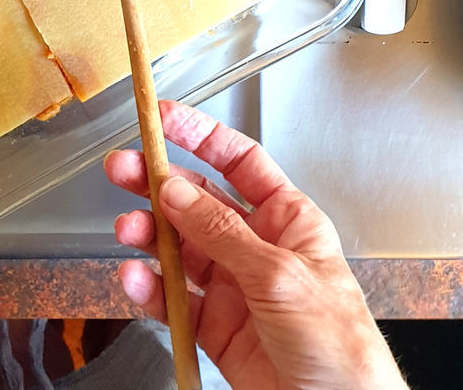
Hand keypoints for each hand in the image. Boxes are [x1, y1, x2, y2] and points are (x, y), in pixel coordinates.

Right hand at [105, 100, 406, 389]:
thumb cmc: (340, 345)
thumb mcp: (280, 275)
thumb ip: (222, 232)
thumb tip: (177, 191)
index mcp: (287, 219)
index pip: (238, 161)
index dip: (200, 136)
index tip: (163, 117)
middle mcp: (257, 246)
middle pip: (198, 201)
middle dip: (157, 183)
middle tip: (122, 169)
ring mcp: (233, 287)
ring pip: (179, 248)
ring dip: (148, 235)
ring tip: (126, 230)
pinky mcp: (214, 329)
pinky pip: (173, 300)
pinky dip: (150, 288)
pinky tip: (136, 279)